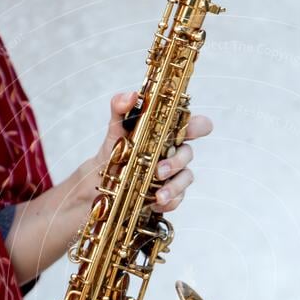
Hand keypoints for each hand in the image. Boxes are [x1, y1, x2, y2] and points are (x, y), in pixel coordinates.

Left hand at [96, 91, 213, 212]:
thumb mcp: (114, 129)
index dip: (199, 126)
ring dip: (174, 187)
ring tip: (158, 195)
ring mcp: (173, 175)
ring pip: (186, 178)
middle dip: (177, 162)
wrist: (99, 182)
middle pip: (189, 154)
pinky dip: (168, 202)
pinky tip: (154, 203)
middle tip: (158, 171)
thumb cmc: (114, 151)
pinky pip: (177, 199)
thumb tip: (131, 96)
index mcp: (167, 133)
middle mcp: (174, 153)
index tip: (193, 130)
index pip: (193, 125)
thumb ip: (120, 108)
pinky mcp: (168, 194)